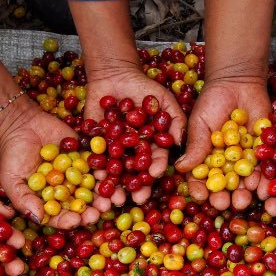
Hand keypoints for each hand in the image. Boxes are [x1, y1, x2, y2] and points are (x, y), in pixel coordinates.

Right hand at [0, 98, 101, 229]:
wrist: (21, 124)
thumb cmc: (13, 155)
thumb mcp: (12, 180)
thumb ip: (24, 200)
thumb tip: (38, 217)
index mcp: (50, 202)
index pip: (61, 216)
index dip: (69, 220)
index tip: (76, 220)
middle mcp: (67, 191)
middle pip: (83, 206)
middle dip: (93, 210)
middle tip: (101, 211)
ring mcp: (78, 175)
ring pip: (95, 189)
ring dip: (105, 194)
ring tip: (114, 198)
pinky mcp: (86, 158)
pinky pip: (98, 166)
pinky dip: (106, 171)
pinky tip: (109, 174)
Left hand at [84, 66, 186, 206]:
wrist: (115, 76)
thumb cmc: (144, 89)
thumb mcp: (164, 101)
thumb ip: (176, 120)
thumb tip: (180, 143)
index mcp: (151, 147)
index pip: (155, 160)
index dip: (156, 168)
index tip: (154, 175)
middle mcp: (133, 154)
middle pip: (135, 173)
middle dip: (136, 187)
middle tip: (136, 199)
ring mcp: (114, 151)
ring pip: (115, 172)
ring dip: (115, 187)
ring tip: (114, 198)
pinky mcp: (95, 146)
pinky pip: (94, 160)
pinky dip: (94, 170)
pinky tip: (95, 180)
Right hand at [175, 79, 268, 210]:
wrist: (239, 82)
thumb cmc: (213, 100)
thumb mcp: (200, 122)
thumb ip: (195, 144)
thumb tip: (180, 167)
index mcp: (206, 158)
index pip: (200, 178)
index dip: (199, 189)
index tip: (200, 196)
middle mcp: (225, 163)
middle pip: (223, 186)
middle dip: (223, 197)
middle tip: (223, 204)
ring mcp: (244, 159)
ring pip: (243, 182)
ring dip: (243, 193)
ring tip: (242, 200)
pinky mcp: (263, 152)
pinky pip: (264, 169)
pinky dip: (263, 179)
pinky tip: (260, 188)